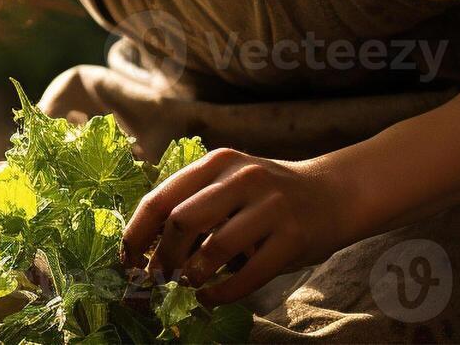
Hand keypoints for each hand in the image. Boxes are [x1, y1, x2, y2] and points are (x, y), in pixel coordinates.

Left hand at [118, 148, 355, 305]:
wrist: (333, 193)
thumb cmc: (267, 194)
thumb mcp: (229, 181)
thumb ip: (194, 201)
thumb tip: (145, 243)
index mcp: (217, 162)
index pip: (161, 197)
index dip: (137, 232)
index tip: (127, 258)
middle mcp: (242, 178)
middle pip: (182, 221)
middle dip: (163, 256)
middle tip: (158, 277)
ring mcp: (270, 207)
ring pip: (215, 248)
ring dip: (193, 275)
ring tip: (188, 285)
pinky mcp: (293, 237)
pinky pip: (249, 273)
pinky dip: (222, 292)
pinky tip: (211, 297)